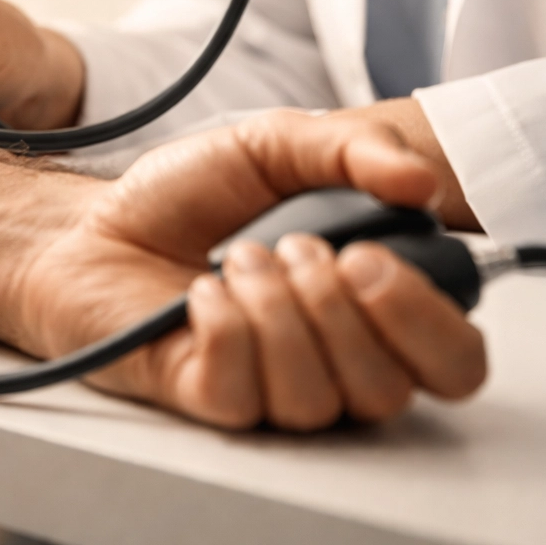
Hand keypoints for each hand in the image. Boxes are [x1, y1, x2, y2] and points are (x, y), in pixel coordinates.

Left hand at [6, 110, 486, 428]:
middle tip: (295, 249)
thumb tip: (421, 183)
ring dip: (275, 311)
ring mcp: (269, 388)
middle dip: (341, 312)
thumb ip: (353, 150)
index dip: (425, 320)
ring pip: (318, 398)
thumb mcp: (274, 145)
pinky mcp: (208, 399)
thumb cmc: (188, 196)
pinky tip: (200, 293)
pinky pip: (244, 393)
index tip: (366, 257)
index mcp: (368, 307)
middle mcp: (330, 359)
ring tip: (235, 261)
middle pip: (393, 391)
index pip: (454, 360)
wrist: (91, 222)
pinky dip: (224, 327)